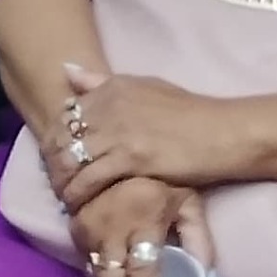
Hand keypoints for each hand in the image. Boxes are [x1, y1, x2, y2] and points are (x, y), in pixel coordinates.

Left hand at [50, 60, 252, 211]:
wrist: (223, 133)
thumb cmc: (189, 113)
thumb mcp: (145, 87)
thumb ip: (103, 83)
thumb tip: (67, 71)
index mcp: (112, 87)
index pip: (66, 114)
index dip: (55, 139)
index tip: (55, 157)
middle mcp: (110, 106)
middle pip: (63, 138)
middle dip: (52, 163)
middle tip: (54, 182)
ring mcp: (119, 132)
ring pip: (71, 160)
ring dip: (61, 182)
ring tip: (63, 197)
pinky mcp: (131, 158)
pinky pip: (90, 179)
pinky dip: (78, 194)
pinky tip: (77, 206)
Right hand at [68, 175, 211, 276]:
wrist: (115, 149)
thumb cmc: (161, 177)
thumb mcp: (189, 203)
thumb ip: (201, 242)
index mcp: (143, 218)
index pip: (142, 271)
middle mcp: (110, 226)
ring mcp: (87, 226)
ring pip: (95, 276)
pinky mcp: (74, 225)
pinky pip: (86, 263)